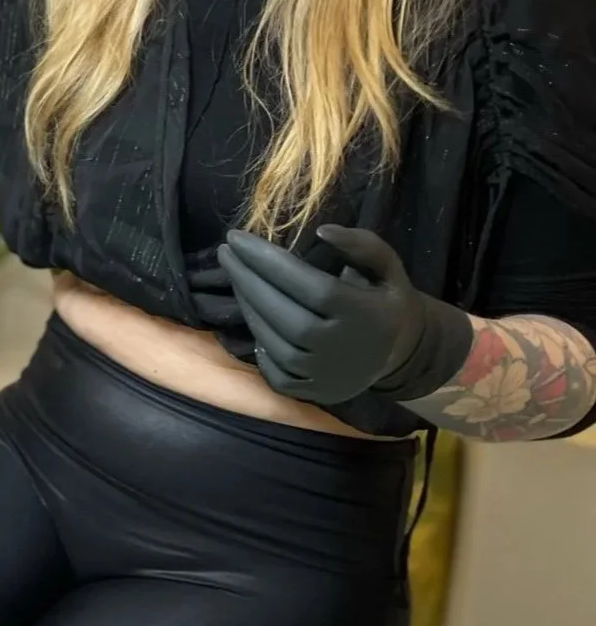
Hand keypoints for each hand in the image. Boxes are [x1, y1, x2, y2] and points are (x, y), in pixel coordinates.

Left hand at [218, 224, 472, 405]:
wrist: (400, 352)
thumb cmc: (385, 297)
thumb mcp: (386, 264)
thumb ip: (360, 244)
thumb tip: (321, 231)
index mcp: (363, 314)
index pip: (308, 286)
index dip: (268, 261)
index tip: (237, 237)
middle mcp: (342, 349)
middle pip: (284, 315)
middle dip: (248, 280)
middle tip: (225, 253)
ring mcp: (327, 377)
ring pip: (275, 343)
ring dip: (248, 307)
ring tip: (235, 276)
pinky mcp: (315, 394)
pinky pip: (275, 374)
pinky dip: (259, 347)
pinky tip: (252, 315)